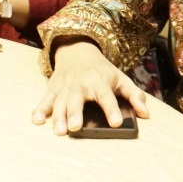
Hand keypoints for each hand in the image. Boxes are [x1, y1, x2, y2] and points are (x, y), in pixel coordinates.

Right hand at [31, 41, 149, 134]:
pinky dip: (40, 109)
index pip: (107, 97)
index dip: (111, 110)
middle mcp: (81, 84)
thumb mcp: (121, 78)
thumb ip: (134, 95)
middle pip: (77, 99)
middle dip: (75, 113)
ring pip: (60, 102)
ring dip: (58, 116)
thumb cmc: (102, 70)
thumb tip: (146, 114)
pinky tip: (36, 120)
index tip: (115, 123)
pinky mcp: (53, 88)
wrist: (78, 50)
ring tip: (59, 131)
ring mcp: (65, 86)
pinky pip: (45, 98)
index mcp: (100, 82)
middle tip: (75, 128)